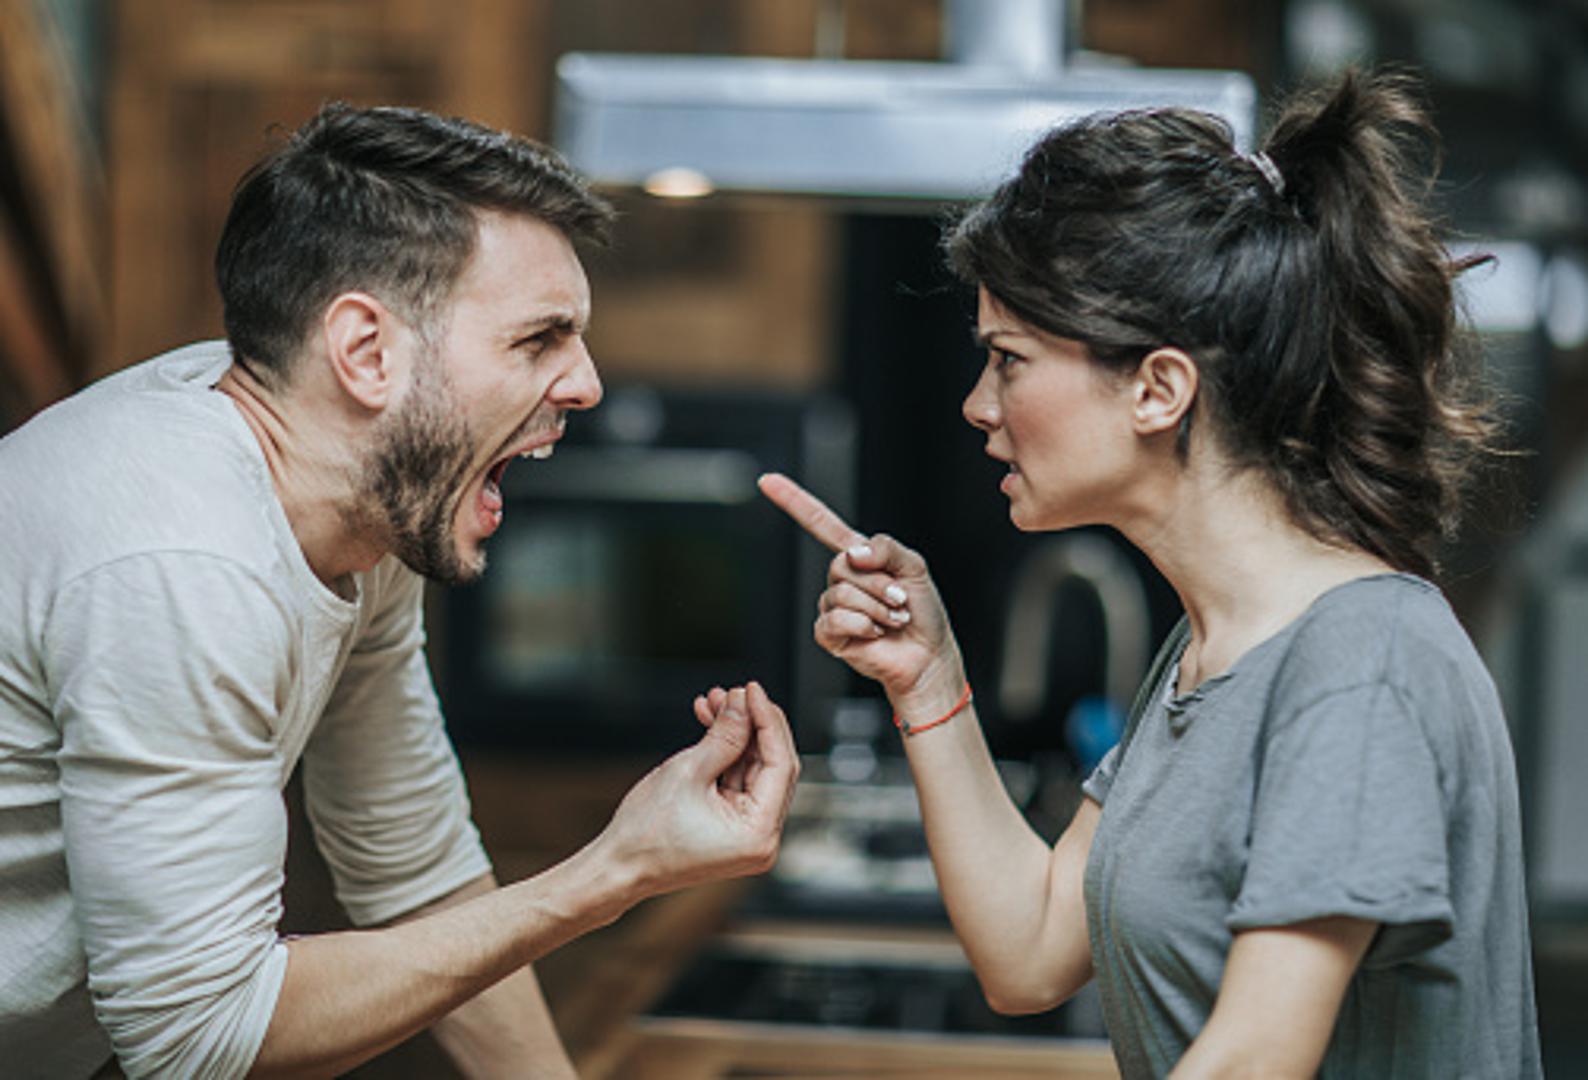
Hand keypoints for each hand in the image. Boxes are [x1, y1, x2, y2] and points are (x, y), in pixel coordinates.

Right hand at [597, 682, 798, 897]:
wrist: (619, 866)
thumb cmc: (646, 834)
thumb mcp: (689, 771)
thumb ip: (725, 735)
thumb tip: (744, 703)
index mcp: (759, 833)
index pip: (780, 764)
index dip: (767, 721)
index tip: (753, 690)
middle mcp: (762, 838)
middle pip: (772, 765)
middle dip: (751, 724)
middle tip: (734, 694)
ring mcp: (749, 833)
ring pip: (754, 768)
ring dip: (735, 734)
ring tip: (713, 703)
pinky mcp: (734, 826)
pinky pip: (739, 780)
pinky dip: (726, 754)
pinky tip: (711, 724)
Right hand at [758, 472, 964, 710]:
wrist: (927, 654)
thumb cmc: (922, 612)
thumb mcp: (914, 566)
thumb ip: (886, 548)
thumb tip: (853, 554)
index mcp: (858, 557)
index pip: (821, 524)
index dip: (794, 501)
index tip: (768, 481)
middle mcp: (842, 579)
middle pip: (842, 565)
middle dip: (879, 584)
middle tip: (899, 600)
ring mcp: (833, 606)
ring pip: (842, 593)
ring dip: (877, 608)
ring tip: (892, 619)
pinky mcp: (830, 634)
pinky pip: (835, 620)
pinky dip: (863, 626)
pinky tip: (875, 632)